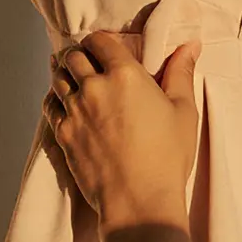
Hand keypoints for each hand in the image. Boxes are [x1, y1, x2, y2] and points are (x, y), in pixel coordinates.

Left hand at [43, 32, 202, 233]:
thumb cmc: (167, 156)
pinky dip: (54, 99)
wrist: (139, 199)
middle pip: (74, 56)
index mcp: (125, 75)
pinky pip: (50, 106)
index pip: (99, 41)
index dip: (100, 41)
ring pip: (58, 79)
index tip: (103, 47)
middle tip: (86, 61)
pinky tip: (62, 102)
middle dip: (79, 55)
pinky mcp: (63, 134)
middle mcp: (95, 87)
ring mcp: (75, 111)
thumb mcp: (183, 111)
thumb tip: (191, 45)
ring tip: (70, 76)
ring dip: (63, 74)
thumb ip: (181, 73)